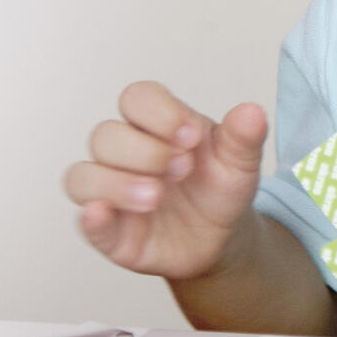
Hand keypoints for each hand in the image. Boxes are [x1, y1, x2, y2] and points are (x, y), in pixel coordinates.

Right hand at [63, 82, 266, 279]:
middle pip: (106, 136)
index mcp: (157, 125)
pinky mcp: (110, 231)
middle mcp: (126, 153)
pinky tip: (103, 214)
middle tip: (183, 170)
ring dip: (118, 184)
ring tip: (157, 198)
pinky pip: (85, 221)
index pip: (137, 98)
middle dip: (146, 152)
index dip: (160, 112)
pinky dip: (92, 217)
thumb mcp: (239, 162)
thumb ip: (243, 137)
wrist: (223, 238)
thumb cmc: (220, 189)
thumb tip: (252, 112)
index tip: (193, 136)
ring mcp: (112, 192)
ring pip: (84, 176)